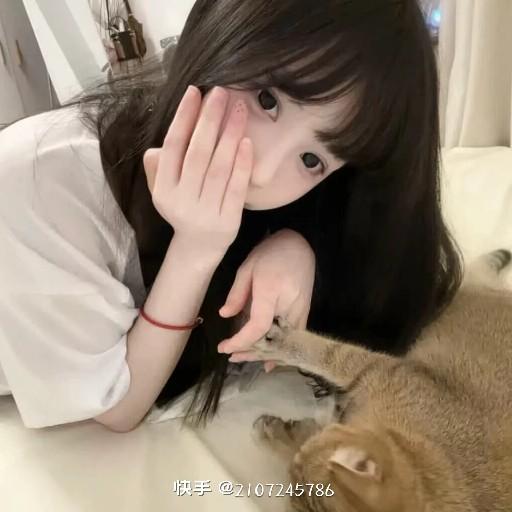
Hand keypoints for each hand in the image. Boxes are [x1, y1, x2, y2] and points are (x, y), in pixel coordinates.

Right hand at [143, 86, 252, 258]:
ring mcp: (206, 212)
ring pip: (219, 168)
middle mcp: (183, 200)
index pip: (173, 147)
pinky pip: (236, 189)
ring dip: (230, 135)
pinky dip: (242, 165)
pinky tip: (247, 141)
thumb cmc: (183, 207)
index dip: (184, 118)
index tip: (195, 91)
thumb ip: (158, 167)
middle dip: (210, 120)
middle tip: (222, 92)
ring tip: (239, 109)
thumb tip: (157, 147)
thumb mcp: (163, 190)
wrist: (198, 247)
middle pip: (198, 154)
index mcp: (163, 189)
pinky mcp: (228, 221)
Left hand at [217, 229, 315, 370]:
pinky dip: (279, 349)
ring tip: (243, 359)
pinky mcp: (305, 313)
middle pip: (270, 339)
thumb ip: (237, 293)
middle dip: (249, 352)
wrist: (300, 244)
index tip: (224, 347)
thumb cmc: (271, 252)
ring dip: (262, 353)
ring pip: (281, 342)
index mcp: (271, 290)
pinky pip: (292, 338)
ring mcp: (300, 311)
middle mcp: (289, 305)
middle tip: (230, 356)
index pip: (257, 326)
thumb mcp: (247, 268)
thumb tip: (225, 315)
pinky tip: (268, 360)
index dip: (240, 341)